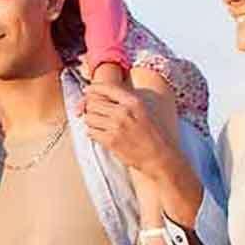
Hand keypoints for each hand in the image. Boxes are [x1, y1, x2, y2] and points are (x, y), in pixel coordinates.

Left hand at [80, 84, 191, 216]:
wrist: (158, 156)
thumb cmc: (150, 134)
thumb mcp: (142, 111)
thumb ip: (123, 102)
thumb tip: (96, 95)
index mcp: (133, 102)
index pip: (106, 87)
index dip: (93, 88)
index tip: (87, 91)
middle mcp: (124, 112)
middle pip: (93, 103)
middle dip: (90, 108)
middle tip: (95, 114)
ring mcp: (116, 126)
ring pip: (89, 117)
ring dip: (91, 122)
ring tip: (101, 126)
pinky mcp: (111, 141)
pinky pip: (90, 132)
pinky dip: (93, 133)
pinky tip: (101, 136)